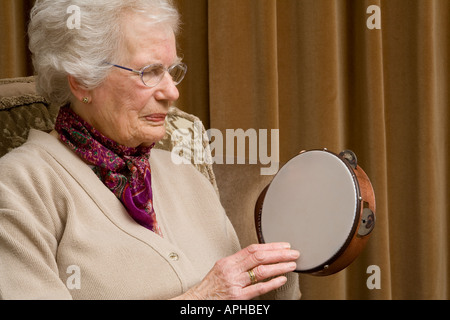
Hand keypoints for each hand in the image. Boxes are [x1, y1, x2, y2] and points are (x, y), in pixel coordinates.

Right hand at [174, 242, 298, 299]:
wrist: (197, 302)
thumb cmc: (209, 288)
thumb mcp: (220, 270)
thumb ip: (237, 264)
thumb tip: (257, 257)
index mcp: (227, 262)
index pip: (252, 249)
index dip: (270, 246)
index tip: (283, 245)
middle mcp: (231, 270)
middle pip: (258, 256)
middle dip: (278, 253)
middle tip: (293, 252)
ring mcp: (234, 283)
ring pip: (261, 271)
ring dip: (279, 266)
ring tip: (292, 264)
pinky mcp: (237, 297)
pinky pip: (258, 288)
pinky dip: (272, 282)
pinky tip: (282, 279)